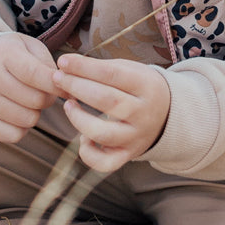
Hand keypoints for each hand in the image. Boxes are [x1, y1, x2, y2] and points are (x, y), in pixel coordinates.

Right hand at [0, 33, 57, 143]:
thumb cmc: (10, 57)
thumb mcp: (29, 48)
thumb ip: (48, 65)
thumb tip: (66, 90)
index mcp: (4, 54)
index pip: (35, 74)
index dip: (56, 85)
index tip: (64, 87)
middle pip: (36, 100)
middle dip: (46, 98)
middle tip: (40, 92)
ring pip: (28, 120)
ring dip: (34, 113)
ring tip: (25, 101)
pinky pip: (14, 135)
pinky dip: (21, 128)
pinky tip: (15, 113)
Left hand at [53, 52, 169, 172]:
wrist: (167, 115)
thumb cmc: (138, 87)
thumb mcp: (129, 69)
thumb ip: (99, 67)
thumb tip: (65, 65)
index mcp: (146, 86)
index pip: (111, 74)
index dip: (84, 67)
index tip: (62, 62)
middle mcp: (143, 113)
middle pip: (106, 101)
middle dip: (76, 87)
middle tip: (57, 78)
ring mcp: (136, 137)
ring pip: (102, 133)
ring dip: (78, 118)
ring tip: (68, 104)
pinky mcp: (127, 155)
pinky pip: (105, 163)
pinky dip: (88, 153)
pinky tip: (83, 138)